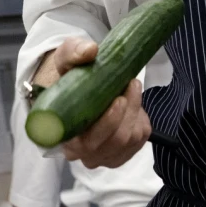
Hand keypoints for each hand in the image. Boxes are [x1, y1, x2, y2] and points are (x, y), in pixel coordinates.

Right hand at [45, 37, 151, 168]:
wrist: (81, 89)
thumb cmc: (70, 79)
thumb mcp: (65, 60)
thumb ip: (73, 52)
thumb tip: (90, 50)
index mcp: (64, 138)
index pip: (86, 144)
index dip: (106, 125)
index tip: (118, 100)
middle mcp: (84, 154)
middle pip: (114, 141)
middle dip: (127, 112)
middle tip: (131, 84)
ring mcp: (105, 155)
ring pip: (129, 139)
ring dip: (135, 110)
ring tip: (131, 87)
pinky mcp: (124, 151)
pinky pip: (140, 138)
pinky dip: (140, 118)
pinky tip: (132, 103)